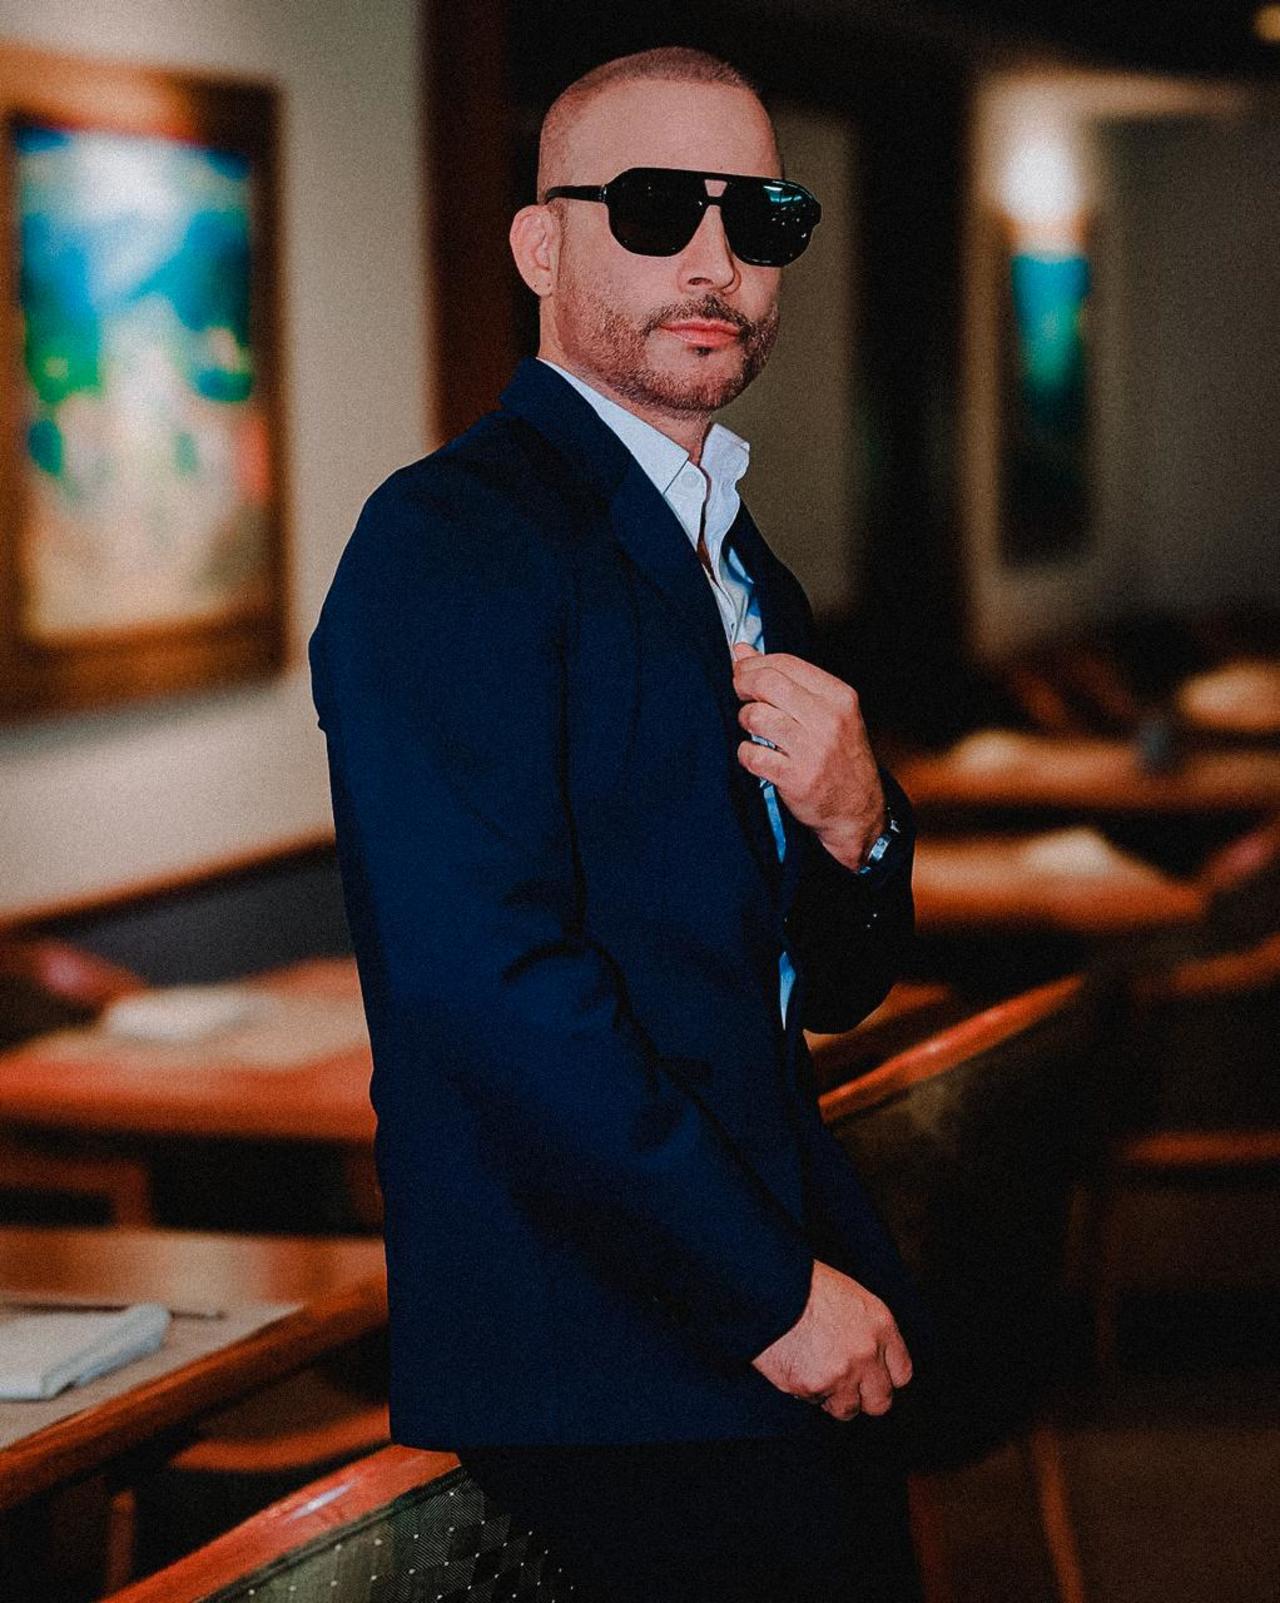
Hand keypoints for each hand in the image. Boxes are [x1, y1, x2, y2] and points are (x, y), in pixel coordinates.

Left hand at [731, 644, 884, 870]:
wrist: (858, 810)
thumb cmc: (838, 756)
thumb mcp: (825, 712)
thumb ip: (785, 680)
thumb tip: (742, 650)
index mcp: (839, 697)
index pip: (785, 663)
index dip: (754, 663)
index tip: (742, 671)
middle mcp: (829, 720)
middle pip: (767, 684)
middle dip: (742, 685)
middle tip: (739, 694)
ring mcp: (813, 750)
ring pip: (755, 717)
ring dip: (745, 721)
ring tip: (754, 729)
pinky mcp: (796, 778)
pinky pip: (751, 754)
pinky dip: (746, 754)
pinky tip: (757, 756)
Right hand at [752, 1260, 912, 1421]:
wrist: (770, 1287)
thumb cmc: (805, 1283)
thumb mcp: (851, 1296)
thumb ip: (867, 1331)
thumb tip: (869, 1356)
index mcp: (880, 1326)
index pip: (901, 1373)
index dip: (884, 1377)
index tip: (873, 1376)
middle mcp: (866, 1354)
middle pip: (880, 1401)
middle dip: (864, 1397)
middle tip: (847, 1385)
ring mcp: (840, 1375)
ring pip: (847, 1409)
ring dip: (833, 1398)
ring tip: (816, 1373)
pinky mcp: (811, 1387)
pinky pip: (814, 1402)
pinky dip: (805, 1390)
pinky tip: (795, 1364)